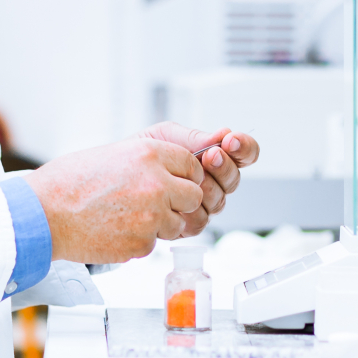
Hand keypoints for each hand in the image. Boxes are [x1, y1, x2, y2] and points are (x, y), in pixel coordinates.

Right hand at [26, 139, 206, 263]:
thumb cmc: (69, 182)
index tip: (177, 183)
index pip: (192, 166)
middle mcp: (156, 183)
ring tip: (126, 217)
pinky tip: (115, 230)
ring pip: (178, 224)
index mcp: (149, 154)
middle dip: (179, 203)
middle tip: (155, 204)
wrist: (43, 213)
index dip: (185, 176)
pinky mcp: (142, 243)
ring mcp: (151, 216)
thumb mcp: (113, 154)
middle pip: (194, 197)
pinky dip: (139, 241)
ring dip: (160, 224)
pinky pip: (154, 244)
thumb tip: (174, 171)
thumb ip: (148, 161)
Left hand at [136, 122, 260, 233]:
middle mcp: (212, 182)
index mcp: (212, 158)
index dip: (244, 148)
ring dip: (206, 188)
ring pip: (219, 202)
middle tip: (209, 156)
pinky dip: (189, 209)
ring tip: (187, 177)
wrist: (113, 178)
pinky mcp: (187, 223)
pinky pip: (200, 220)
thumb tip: (223, 134)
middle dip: (223, 167)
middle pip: (234, 179)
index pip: (243, 154)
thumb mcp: (166, 137)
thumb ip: (194, 138)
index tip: (231, 141)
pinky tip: (176, 201)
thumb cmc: (141, 155)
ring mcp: (201, 204)